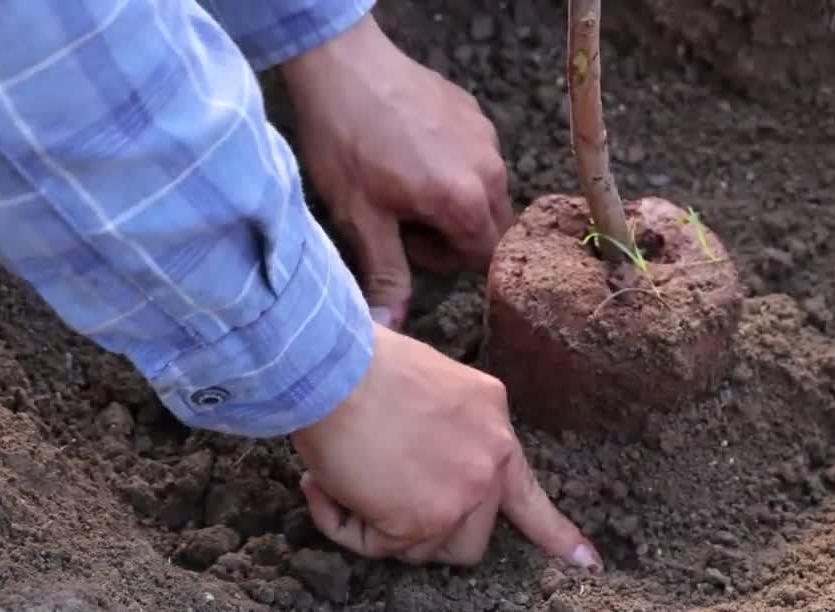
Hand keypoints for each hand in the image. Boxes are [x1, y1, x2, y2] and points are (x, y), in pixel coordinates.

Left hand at [281, 13, 514, 328]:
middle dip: (454, 234)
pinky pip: (477, 157)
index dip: (444, 261)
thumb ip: (386, 274)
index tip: (407, 243)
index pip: (482, 259)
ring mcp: (486, 138)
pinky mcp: (475, 113)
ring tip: (404, 183)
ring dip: (454, 200)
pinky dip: (452, 166)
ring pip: (485, 191)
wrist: (342, 64)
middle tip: (403, 217)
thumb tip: (392, 324)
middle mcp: (490, 171)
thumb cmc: (346, 140)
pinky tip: (409, 152)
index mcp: (466, 203)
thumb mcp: (361, 217)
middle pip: (491, 227)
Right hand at [290, 324, 602, 570]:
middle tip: (382, 507)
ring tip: (342, 485)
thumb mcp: (434, 387)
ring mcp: (460, 497)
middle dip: (427, 533)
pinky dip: (344, 525)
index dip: (556, 533)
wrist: (333, 368)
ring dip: (382, 530)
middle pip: (472, 536)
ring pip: (425, 550)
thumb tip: (418, 470)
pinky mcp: (419, 523)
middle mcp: (489, 462)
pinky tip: (321, 488)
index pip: (529, 490)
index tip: (587, 561)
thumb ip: (448, 429)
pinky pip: (378, 548)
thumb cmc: (362, 366)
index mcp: (494, 421)